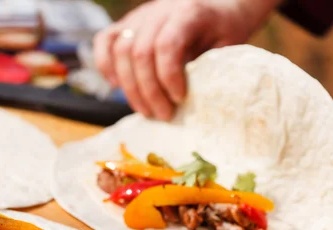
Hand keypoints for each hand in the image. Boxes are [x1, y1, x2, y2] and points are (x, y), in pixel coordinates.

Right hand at [93, 0, 279, 120]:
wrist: (220, 4)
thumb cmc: (224, 30)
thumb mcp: (227, 47)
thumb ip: (209, 67)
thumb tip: (192, 101)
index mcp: (188, 12)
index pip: (166, 45)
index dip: (169, 77)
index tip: (179, 99)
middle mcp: (159, 10)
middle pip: (140, 52)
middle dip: (149, 91)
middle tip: (163, 115)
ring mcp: (139, 16)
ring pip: (120, 50)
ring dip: (130, 87)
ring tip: (146, 110)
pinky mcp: (127, 23)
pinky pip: (104, 40)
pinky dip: (105, 65)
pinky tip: (116, 85)